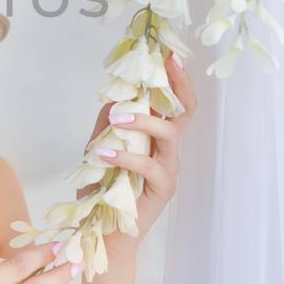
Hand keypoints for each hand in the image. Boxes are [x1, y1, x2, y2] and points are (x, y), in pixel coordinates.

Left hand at [79, 52, 196, 244]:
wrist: (103, 233)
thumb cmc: (103, 192)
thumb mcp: (98, 150)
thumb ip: (106, 124)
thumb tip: (112, 93)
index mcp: (155, 138)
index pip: (172, 102)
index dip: (173, 77)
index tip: (167, 50)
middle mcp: (168, 150)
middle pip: (185, 112)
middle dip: (178, 84)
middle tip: (163, 63)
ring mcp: (168, 169)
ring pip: (169, 134)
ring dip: (143, 120)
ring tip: (116, 118)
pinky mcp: (162, 189)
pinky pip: (149, 166)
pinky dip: (126, 156)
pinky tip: (104, 152)